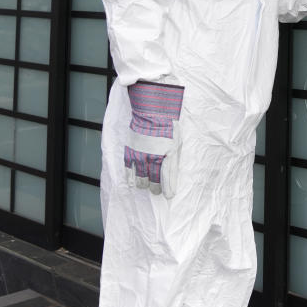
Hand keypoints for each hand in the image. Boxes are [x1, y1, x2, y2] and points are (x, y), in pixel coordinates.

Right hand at [124, 80, 183, 198]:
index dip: (168, 188)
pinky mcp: (131, 150)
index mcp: (168, 154)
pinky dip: (130, 177)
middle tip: (156, 192)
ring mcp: (141, 154)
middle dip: (156, 188)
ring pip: (140, 176)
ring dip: (144, 184)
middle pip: (154, 179)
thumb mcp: (177, 141)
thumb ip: (173, 156)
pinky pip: (129, 168)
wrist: (152, 110)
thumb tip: (172, 170)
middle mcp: (154, 157)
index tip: (169, 196)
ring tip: (146, 188)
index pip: (168, 177)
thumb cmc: (168, 124)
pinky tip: (133, 182)